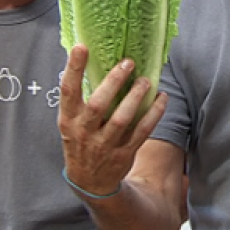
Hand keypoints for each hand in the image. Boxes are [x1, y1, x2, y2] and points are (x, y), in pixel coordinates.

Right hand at [56, 45, 166, 198]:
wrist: (89, 182)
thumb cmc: (80, 141)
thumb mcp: (70, 123)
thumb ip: (80, 99)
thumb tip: (94, 62)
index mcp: (68, 120)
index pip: (68, 91)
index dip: (74, 68)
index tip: (82, 47)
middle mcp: (84, 132)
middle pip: (98, 104)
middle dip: (113, 82)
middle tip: (128, 63)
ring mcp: (104, 145)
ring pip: (122, 119)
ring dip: (136, 97)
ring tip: (145, 80)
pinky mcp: (124, 154)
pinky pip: (142, 131)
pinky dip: (153, 114)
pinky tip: (161, 98)